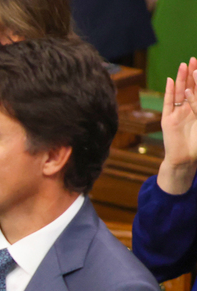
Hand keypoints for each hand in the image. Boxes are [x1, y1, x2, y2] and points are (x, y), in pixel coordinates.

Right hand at [158, 58, 196, 194]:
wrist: (186, 160)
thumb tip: (195, 91)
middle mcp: (188, 110)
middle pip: (190, 88)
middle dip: (192, 74)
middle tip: (194, 59)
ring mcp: (177, 114)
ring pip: (180, 93)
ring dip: (181, 79)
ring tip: (183, 65)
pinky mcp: (167, 120)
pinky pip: (169, 103)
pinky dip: (170, 92)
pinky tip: (171, 81)